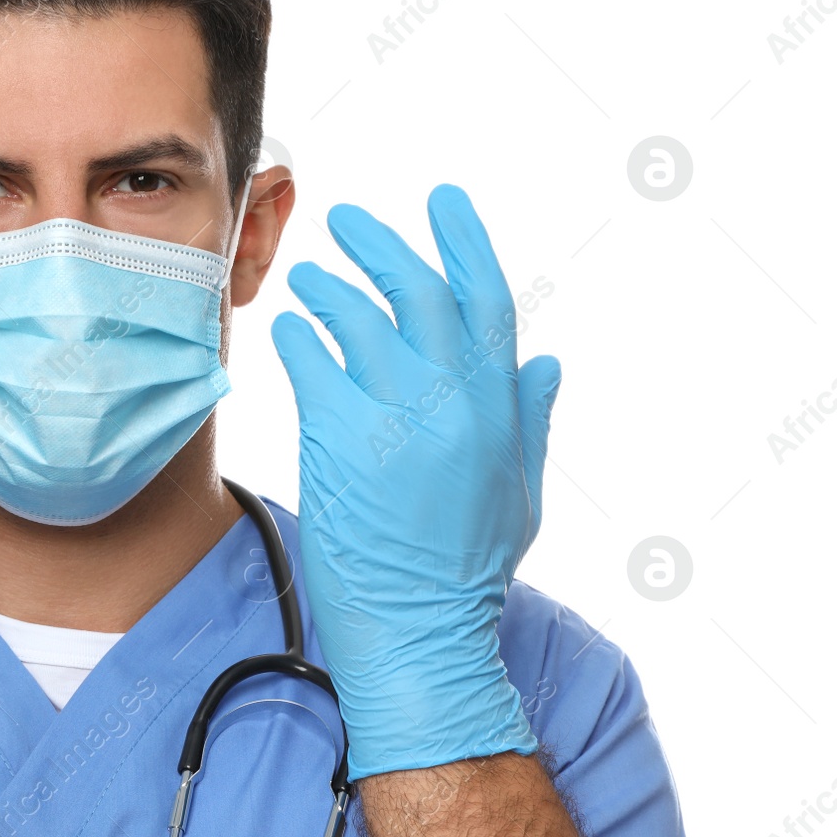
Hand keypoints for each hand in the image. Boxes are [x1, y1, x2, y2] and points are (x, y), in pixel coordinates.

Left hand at [270, 184, 560, 781]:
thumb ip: (529, 419)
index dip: (464, 241)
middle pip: (418, 292)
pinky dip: (299, 337)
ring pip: (359, 318)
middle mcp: (454, 403)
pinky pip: (313, 360)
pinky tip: (289, 332)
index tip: (442, 201)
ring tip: (308, 277)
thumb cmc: (464, 572)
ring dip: (329, 288)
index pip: (488, 301)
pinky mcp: (341, 439)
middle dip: (382, 245)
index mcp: (500, 409)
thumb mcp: (519, 492)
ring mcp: (398, 417)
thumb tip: (547, 360)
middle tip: (348, 221)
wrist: (418, 635)